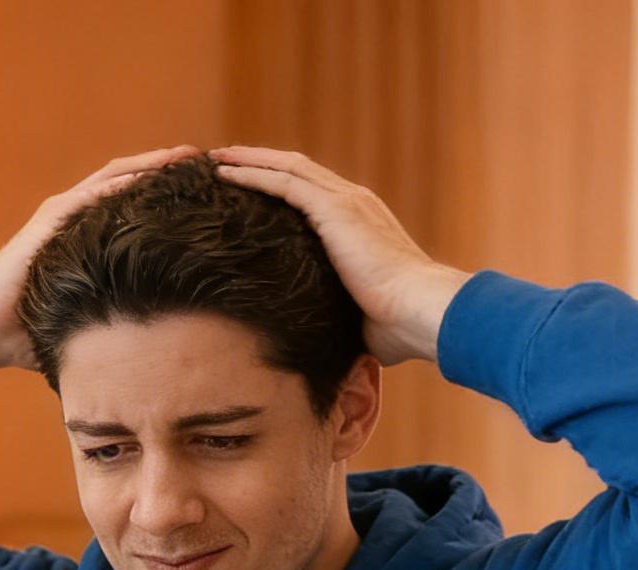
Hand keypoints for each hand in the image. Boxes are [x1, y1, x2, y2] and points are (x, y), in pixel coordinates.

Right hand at [0, 144, 204, 381]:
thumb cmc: (32, 334)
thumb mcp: (88, 326)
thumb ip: (120, 329)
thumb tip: (165, 362)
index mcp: (93, 240)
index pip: (145, 210)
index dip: (181, 201)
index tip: (222, 198)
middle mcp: (82, 219)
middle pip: (139, 184)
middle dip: (178, 173)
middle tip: (223, 165)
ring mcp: (66, 214)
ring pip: (121, 178)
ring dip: (157, 166)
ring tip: (196, 159)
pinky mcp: (52, 220)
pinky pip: (96, 193)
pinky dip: (127, 181)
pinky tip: (156, 173)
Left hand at [205, 145, 469, 366]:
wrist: (418, 310)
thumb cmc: (396, 325)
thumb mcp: (359, 313)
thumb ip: (339, 313)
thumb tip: (322, 340)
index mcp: (360, 223)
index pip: (315, 194)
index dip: (283, 186)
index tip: (252, 188)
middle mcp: (353, 203)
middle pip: (298, 171)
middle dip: (261, 163)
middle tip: (227, 162)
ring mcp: (345, 202)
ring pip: (287, 168)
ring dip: (250, 162)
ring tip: (219, 160)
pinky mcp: (334, 210)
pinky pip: (284, 183)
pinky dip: (253, 175)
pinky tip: (227, 174)